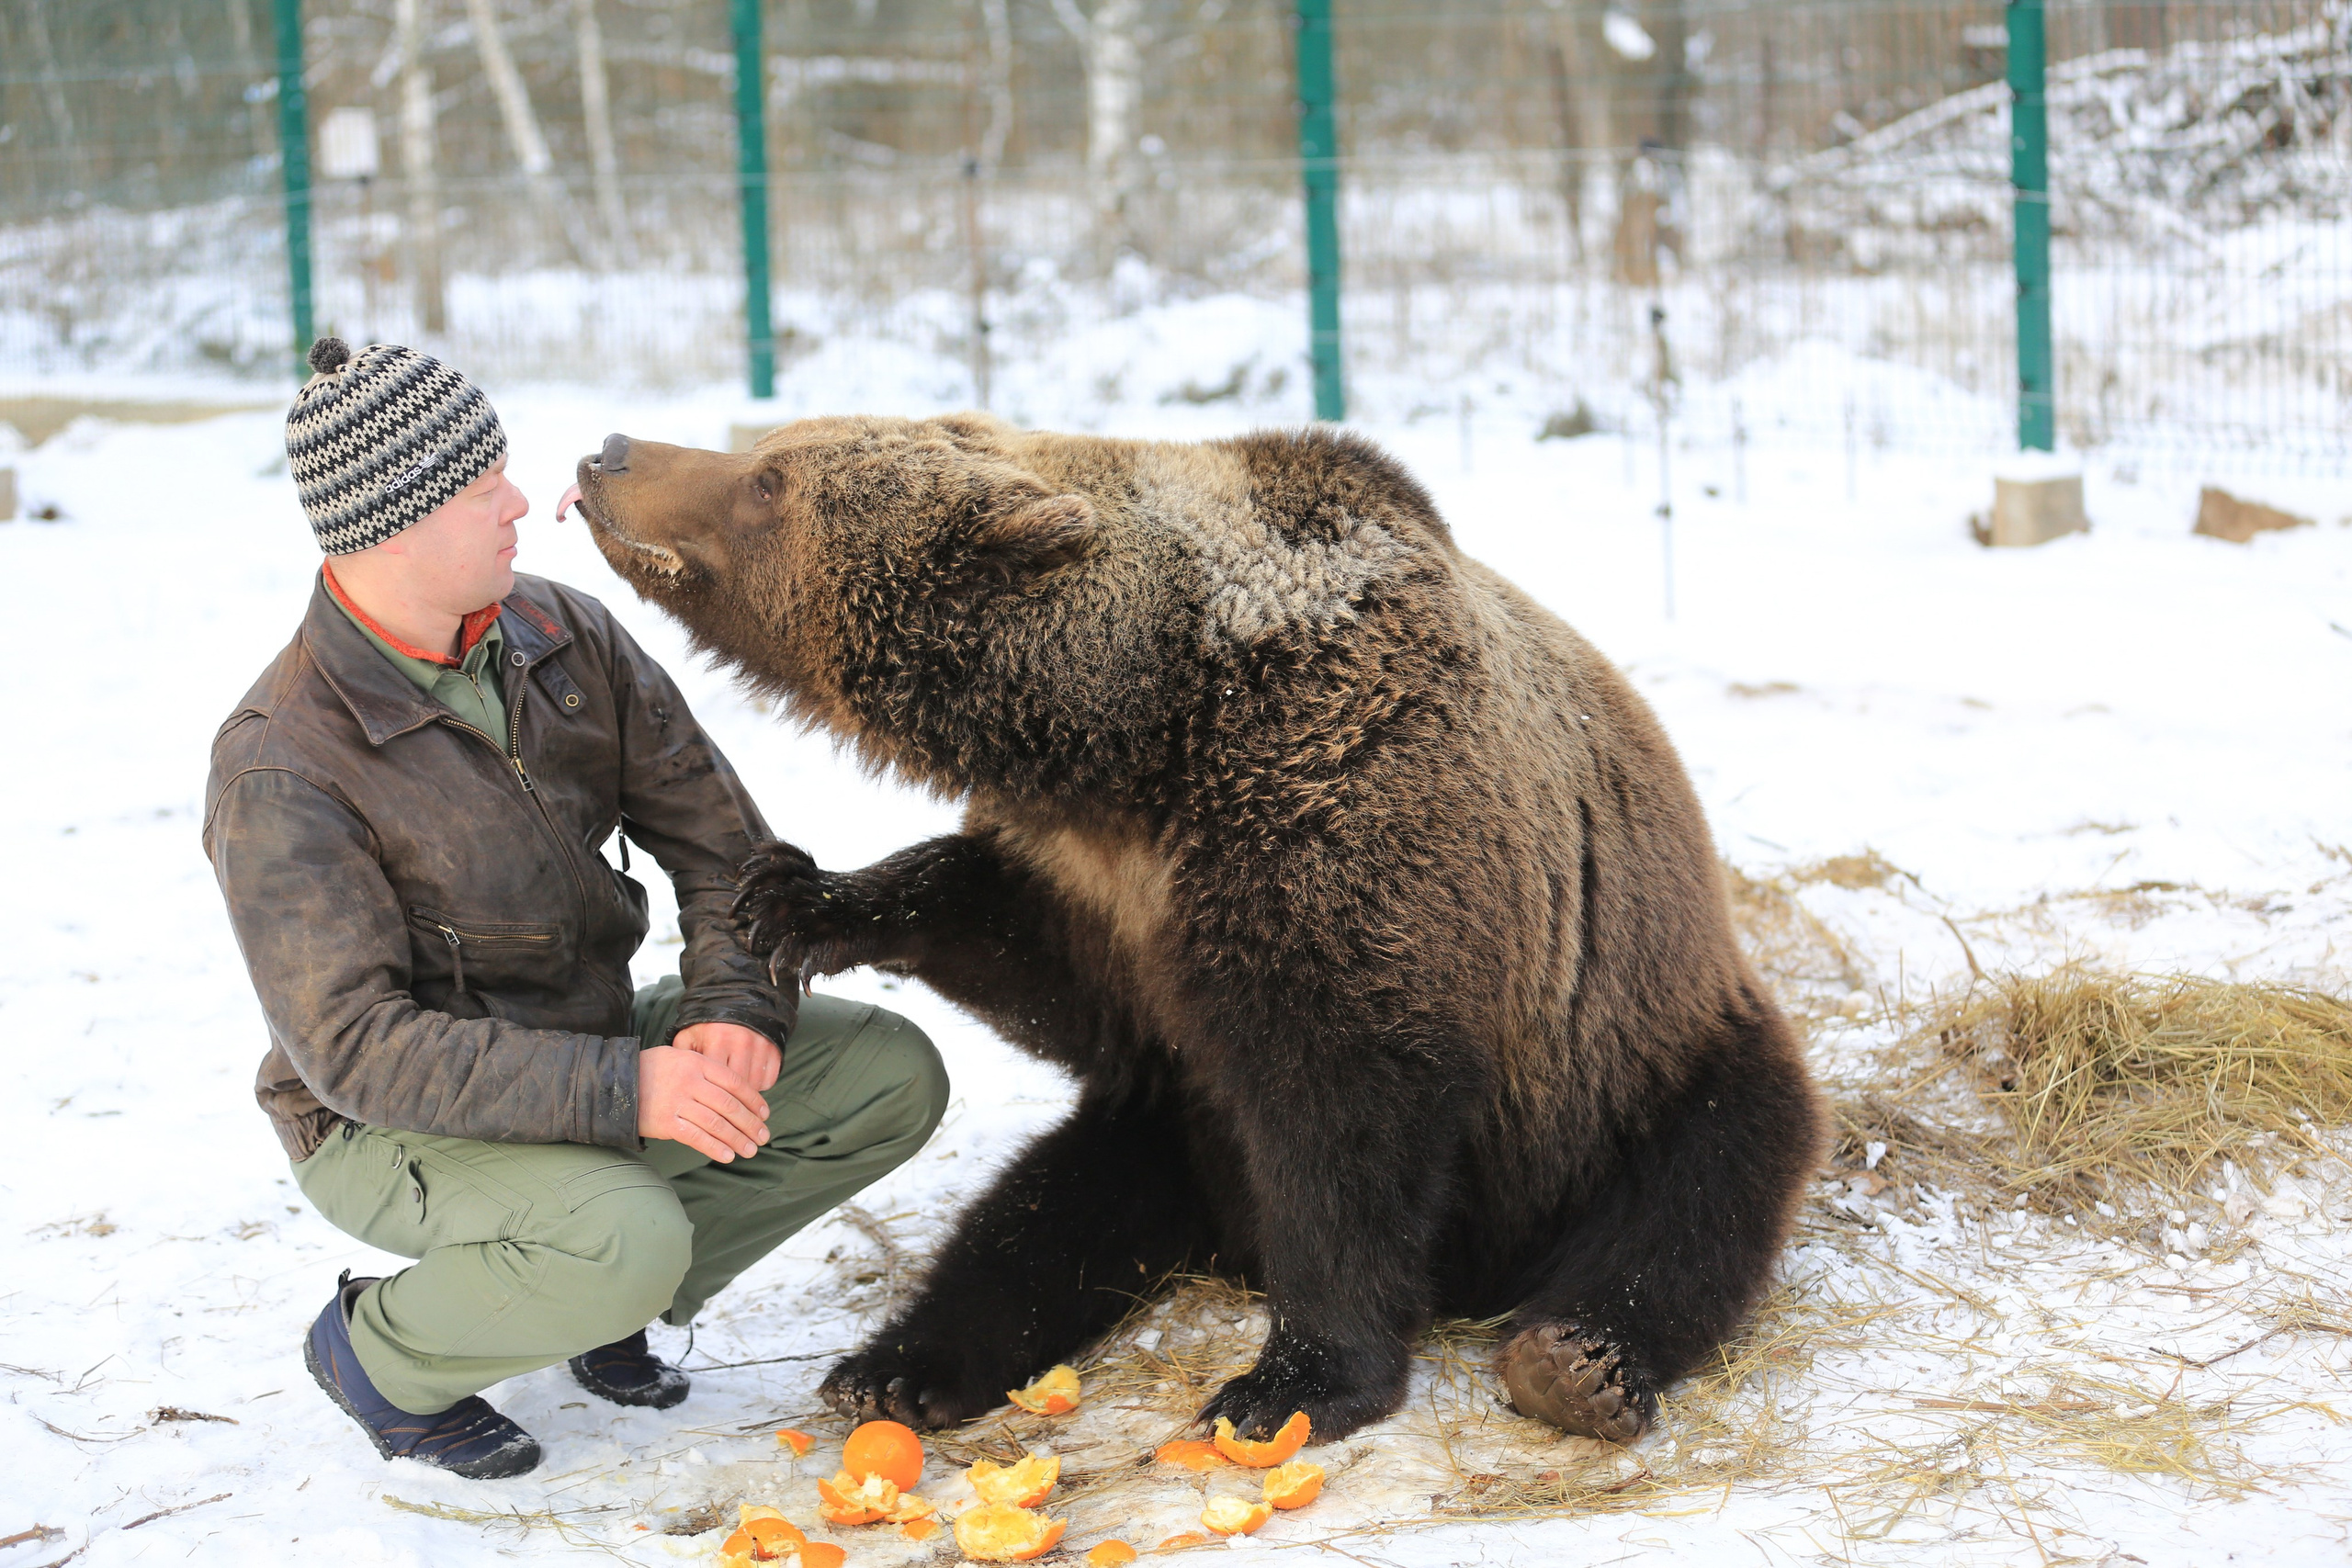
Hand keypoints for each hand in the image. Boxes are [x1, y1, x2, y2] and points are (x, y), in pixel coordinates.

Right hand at [638, 1045, 771, 1162]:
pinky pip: (697, 1137)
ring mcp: (678, 1102)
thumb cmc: (651, 1070)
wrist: (613, 1083)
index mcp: (697, 1063)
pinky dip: (715, 1148)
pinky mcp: (667, 1122)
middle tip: (764, 1136)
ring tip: (751, 1150)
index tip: (765, 1114)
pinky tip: (728, 1155)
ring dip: (738, 1139)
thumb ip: (706, 1070)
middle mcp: (690, 1081)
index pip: (735, 1082)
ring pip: (717, 1123)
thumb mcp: (679, 1057)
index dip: (754, 1100)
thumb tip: (736, 1092)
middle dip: (750, 1123)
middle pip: (729, 1105)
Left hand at [673, 1020, 781, 1091]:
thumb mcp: (689, 1036)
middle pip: (736, 1086)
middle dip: (728, 1094)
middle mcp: (742, 1041)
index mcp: (717, 1039)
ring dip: (744, 1092)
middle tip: (720, 1097)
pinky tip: (748, 1079)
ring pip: (754, 1086)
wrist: (738, 1003)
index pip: (715, 1079)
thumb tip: (677, 1084)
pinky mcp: (775, 1050)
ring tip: (733, 1087)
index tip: (704, 1096)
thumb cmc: (709, 1025)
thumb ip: (681, 1058)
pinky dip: (760, 1084)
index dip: (709, 1091)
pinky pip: (769, 1080)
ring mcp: (761, 1046)